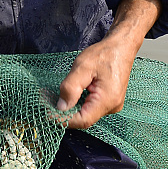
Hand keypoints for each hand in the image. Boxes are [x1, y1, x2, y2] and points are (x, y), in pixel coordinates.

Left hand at [58, 0, 159, 128]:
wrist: (121, 47)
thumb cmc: (104, 54)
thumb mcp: (82, 67)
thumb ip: (70, 88)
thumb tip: (61, 107)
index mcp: (108, 100)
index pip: (83, 120)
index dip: (64, 119)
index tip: (47, 112)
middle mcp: (112, 106)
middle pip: (84, 119)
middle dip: (64, 112)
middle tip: (46, 101)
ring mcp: (112, 105)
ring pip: (86, 113)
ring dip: (70, 107)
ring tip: (54, 96)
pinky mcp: (109, 101)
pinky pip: (90, 107)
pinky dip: (77, 102)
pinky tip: (69, 94)